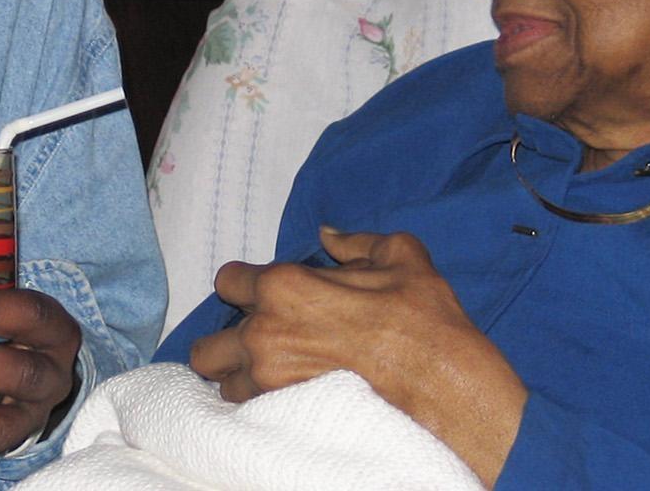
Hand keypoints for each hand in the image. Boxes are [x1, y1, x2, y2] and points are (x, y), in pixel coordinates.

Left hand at [186, 227, 526, 483]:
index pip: (227, 281)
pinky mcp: (282, 415)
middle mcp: (263, 333)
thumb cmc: (421, 317)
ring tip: (274, 376)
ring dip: (242, 378)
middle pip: (206, 345)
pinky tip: (286, 396)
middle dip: (226, 343)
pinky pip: (248, 412)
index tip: (265, 296)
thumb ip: (355, 241)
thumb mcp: (399, 255)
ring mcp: (268, 380)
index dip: (245, 286)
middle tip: (259, 343)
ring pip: (224, 384)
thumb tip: (329, 233)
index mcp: (283, 286)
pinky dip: (260, 405)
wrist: (443, 382)